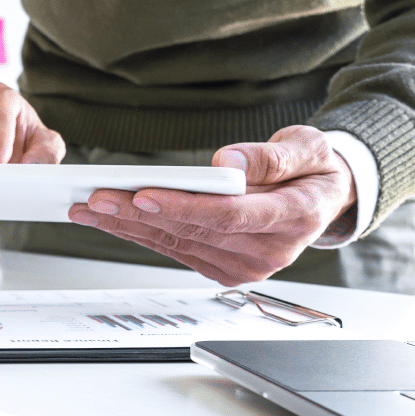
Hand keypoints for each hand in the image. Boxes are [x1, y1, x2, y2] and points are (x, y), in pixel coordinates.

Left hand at [66, 125, 358, 285]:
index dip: (184, 207)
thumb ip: (270, 156)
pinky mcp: (226, 268)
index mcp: (295, 219)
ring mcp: (246, 265)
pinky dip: (141, 234)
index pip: (230, 216)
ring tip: (90, 208)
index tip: (143, 195)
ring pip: (177, 244)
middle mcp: (269, 252)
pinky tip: (111, 220)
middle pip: (193, 231)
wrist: (324, 198)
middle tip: (96, 198)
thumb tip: (226, 162)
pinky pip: (177, 250)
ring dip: (129, 227)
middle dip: (139, 214)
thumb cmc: (314, 169)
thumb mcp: (308, 147)